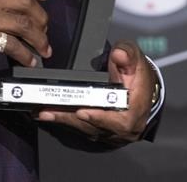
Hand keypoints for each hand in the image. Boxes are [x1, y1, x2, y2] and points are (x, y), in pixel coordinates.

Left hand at [36, 40, 155, 143]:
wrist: (143, 89)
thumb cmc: (139, 75)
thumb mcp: (136, 58)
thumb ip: (127, 54)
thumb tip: (119, 54)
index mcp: (136, 110)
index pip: (120, 120)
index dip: (100, 118)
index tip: (82, 111)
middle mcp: (125, 126)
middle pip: (96, 126)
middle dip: (71, 118)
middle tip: (50, 111)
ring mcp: (113, 131)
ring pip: (87, 129)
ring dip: (65, 120)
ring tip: (44, 112)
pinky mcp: (103, 131)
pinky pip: (84, 128)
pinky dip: (67, 120)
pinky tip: (50, 114)